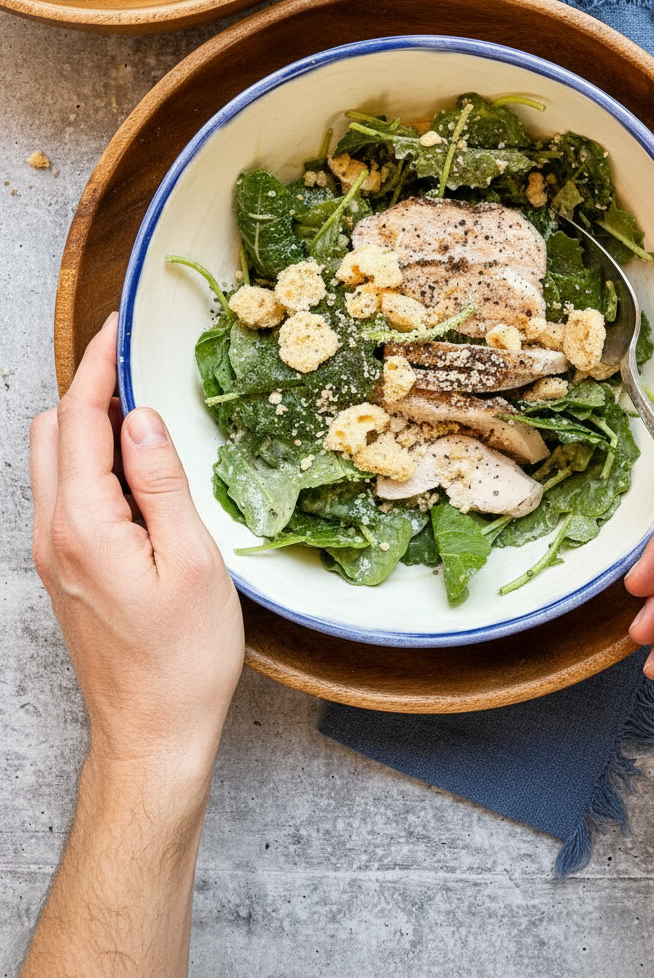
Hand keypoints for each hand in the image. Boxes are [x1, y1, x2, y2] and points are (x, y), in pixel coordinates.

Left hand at [30, 311, 244, 778]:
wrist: (151, 735)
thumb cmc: (183, 660)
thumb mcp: (193, 563)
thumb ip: (162, 482)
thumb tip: (140, 417)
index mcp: (85, 525)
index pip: (80, 419)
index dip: (98, 365)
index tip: (120, 327)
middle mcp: (54, 533)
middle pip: (51, 431)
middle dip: (88, 386)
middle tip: (139, 365)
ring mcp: (52, 554)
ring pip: (51, 460)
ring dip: (86, 423)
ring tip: (141, 412)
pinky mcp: (64, 571)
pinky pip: (64, 493)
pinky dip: (89, 460)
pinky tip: (134, 470)